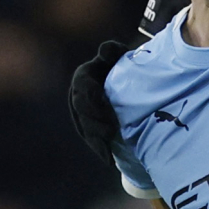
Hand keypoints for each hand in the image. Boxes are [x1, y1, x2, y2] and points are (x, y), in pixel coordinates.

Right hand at [68, 40, 128, 161]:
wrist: (129, 86)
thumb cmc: (125, 66)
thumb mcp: (121, 57)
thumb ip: (112, 51)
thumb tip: (105, 49)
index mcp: (84, 76)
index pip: (82, 85)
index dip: (90, 94)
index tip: (102, 98)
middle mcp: (78, 95)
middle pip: (80, 109)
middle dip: (93, 118)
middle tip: (111, 127)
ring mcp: (82, 114)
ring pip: (84, 126)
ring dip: (95, 135)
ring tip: (111, 138)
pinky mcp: (89, 128)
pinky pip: (91, 139)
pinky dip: (100, 148)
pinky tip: (108, 159)